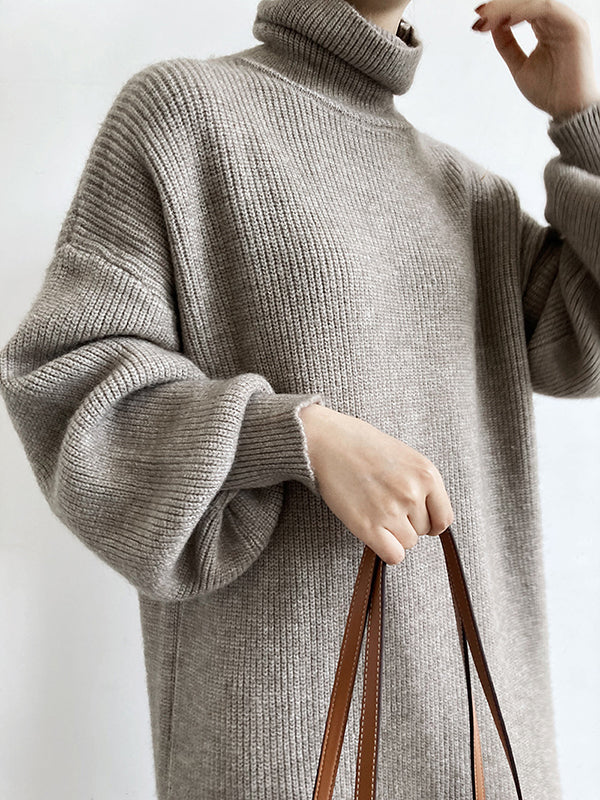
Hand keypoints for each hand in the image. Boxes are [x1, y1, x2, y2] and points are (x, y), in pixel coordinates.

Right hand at [299, 403, 454, 565]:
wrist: (328, 441)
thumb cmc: (363, 445)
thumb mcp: (405, 456)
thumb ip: (421, 485)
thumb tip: (430, 517)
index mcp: (427, 474)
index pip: (443, 517)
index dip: (430, 521)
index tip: (417, 519)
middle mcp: (413, 493)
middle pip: (423, 530)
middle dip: (407, 522)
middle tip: (384, 503)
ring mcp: (391, 510)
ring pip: (407, 543)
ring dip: (393, 534)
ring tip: (375, 511)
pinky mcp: (369, 526)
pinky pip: (393, 555)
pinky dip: (386, 550)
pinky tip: (374, 534)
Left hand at [472, 0, 599, 120]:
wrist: (567, 111)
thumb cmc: (548, 92)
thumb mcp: (519, 66)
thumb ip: (507, 45)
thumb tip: (491, 25)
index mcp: (545, 28)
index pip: (520, 10)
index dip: (498, 12)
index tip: (478, 19)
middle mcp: (556, 21)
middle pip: (526, 3)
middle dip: (500, 6)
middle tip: (480, 13)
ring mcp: (565, 22)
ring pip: (534, 2)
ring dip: (508, 7)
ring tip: (489, 17)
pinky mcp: (574, 27)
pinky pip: (547, 9)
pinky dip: (526, 11)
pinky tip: (508, 21)